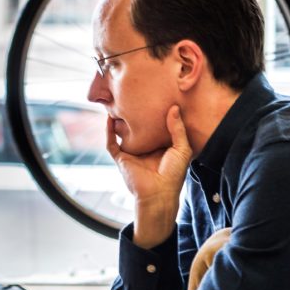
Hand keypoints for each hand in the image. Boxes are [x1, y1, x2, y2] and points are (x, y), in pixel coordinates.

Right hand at [107, 105, 191, 247]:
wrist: (159, 194)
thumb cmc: (173, 175)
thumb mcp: (181, 148)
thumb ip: (177, 128)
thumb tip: (174, 108)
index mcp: (160, 146)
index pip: (155, 126)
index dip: (154, 113)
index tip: (155, 97)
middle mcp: (144, 148)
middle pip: (138, 127)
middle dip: (135, 114)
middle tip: (133, 95)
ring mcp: (132, 153)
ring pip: (122, 132)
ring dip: (119, 120)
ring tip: (117, 103)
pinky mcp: (121, 159)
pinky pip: (111, 143)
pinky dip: (108, 131)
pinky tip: (108, 118)